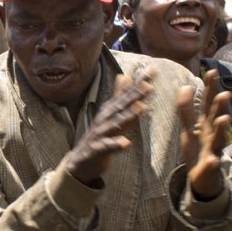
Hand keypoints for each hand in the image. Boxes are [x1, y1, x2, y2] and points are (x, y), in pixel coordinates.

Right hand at [65, 71, 152, 185]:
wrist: (80, 160)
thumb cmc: (99, 135)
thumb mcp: (109, 113)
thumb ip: (117, 95)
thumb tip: (124, 76)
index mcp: (109, 111)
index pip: (126, 94)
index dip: (138, 83)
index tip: (152, 70)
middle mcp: (105, 119)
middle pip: (121, 106)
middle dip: (134, 95)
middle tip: (148, 85)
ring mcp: (100, 134)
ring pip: (115, 124)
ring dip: (127, 116)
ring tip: (141, 108)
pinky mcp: (97, 149)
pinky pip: (107, 147)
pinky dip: (115, 144)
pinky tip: (126, 143)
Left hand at [178, 70, 231, 199]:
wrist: (204, 178)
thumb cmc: (198, 150)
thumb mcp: (188, 128)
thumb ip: (186, 109)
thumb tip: (185, 85)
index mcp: (206, 124)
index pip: (209, 103)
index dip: (210, 88)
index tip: (212, 71)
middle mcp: (213, 135)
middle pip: (216, 118)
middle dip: (220, 107)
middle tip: (224, 94)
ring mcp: (213, 151)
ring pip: (219, 139)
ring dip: (221, 129)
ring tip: (224, 119)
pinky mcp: (210, 167)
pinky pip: (211, 165)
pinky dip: (212, 162)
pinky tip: (212, 159)